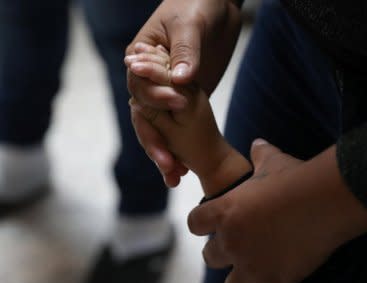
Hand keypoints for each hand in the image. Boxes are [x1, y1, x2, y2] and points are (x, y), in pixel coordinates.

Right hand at [125, 0, 240, 185]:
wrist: (220, 6)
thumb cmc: (198, 4)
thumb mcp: (190, 24)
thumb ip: (185, 52)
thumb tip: (180, 81)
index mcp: (141, 56)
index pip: (140, 83)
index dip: (155, 96)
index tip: (176, 104)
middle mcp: (150, 77)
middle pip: (144, 114)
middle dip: (155, 139)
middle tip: (168, 162)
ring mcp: (167, 90)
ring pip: (158, 126)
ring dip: (164, 151)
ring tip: (174, 175)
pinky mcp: (185, 98)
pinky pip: (177, 126)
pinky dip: (178, 147)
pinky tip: (183, 167)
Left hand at [188, 140, 366, 282]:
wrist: (326, 199)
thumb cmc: (297, 177)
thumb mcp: (273, 161)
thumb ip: (259, 154)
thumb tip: (257, 144)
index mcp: (225, 212)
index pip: (194, 224)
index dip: (203, 224)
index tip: (213, 224)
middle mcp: (232, 242)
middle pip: (210, 257)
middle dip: (222, 253)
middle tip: (240, 246)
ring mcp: (252, 266)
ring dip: (239, 280)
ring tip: (253, 271)